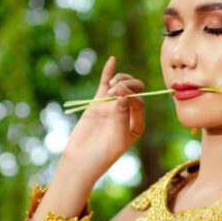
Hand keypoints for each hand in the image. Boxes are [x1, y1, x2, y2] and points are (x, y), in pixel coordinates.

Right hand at [60, 56, 145, 180]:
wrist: (80, 160)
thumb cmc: (102, 155)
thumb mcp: (117, 139)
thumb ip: (122, 118)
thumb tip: (124, 96)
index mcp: (137, 123)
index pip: (140, 102)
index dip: (132, 95)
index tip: (120, 97)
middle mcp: (128, 112)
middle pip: (134, 90)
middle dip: (127, 85)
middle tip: (115, 90)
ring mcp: (113, 106)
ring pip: (121, 84)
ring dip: (119, 80)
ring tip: (111, 87)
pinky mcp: (98, 103)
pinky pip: (104, 84)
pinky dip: (109, 72)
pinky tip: (112, 60)